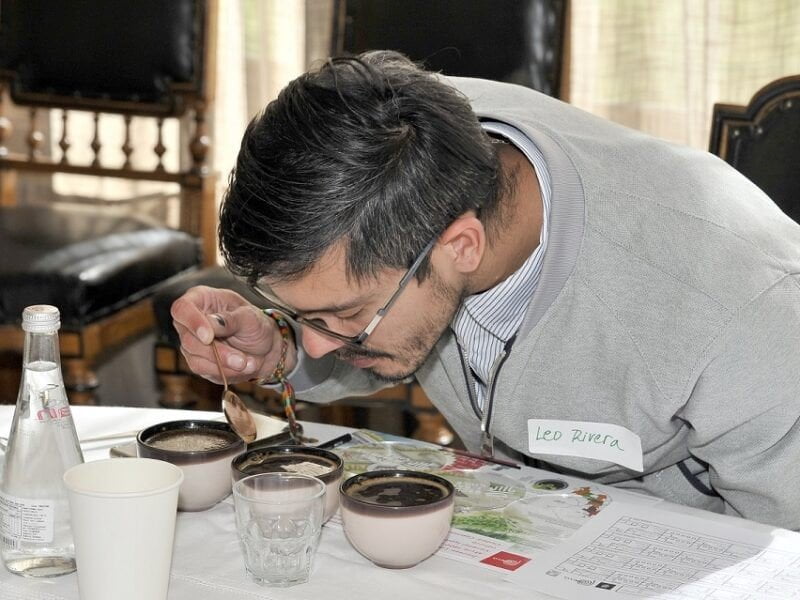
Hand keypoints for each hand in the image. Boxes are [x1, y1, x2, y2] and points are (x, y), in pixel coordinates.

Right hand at [170, 286, 296, 384]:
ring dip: (224, 365)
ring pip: (195, 359)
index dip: (193, 322)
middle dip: (218, 352)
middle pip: (188, 339)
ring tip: (249, 364)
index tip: (209, 337)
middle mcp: (190, 321)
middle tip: (242, 360)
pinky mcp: (198, 362)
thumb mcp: (250, 317)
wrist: (264, 347)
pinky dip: (225, 372)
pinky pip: (204, 371)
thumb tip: (211, 323)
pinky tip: (243, 368)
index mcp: (201, 299)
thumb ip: (230, 319)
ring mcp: (191, 343)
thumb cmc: (255, 324)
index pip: (182, 308)